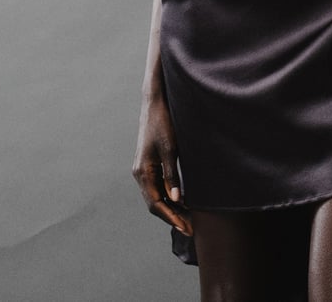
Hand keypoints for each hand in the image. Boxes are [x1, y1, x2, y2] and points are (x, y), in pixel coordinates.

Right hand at [132, 94, 192, 236]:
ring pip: (156, 196)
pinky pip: (158, 186)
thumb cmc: (163, 123)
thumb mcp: (171, 149)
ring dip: (172, 208)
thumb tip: (175, 200)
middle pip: (155, 203)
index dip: (171, 218)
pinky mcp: (151, 163)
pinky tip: (182, 200)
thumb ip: (172, 175)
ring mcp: (144, 169)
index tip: (186, 228)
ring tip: (189, 218)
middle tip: (191, 228)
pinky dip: (170, 196)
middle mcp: (140, 173)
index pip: (155, 204)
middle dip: (172, 217)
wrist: (156, 103)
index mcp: (143, 172)